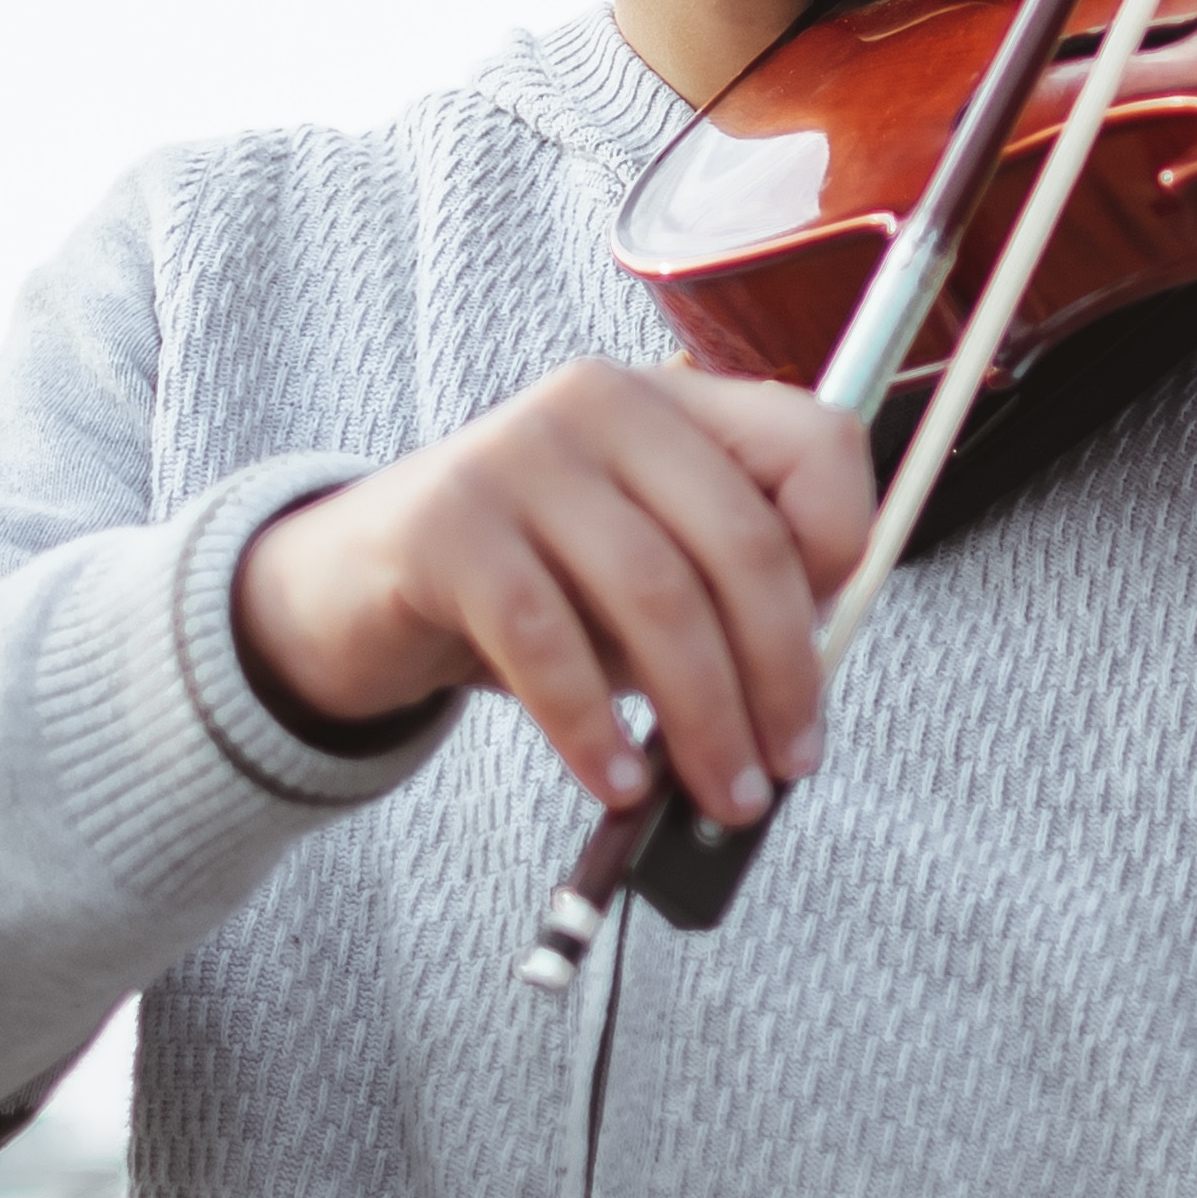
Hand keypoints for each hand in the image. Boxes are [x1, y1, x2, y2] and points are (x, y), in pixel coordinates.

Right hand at [232, 362, 871, 821]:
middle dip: (780, 670)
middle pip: (742, 540)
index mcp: (679, 403)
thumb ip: (723, 606)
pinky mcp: (447, 523)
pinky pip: (547, 638)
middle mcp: (607, 404)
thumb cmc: (531, 586)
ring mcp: (522, 453)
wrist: (353, 587)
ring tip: (719, 794)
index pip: (815, 444)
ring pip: (655, 595)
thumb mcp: (643, 575)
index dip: (843, 550)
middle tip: (788, 765)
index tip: (830, 650)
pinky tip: (616, 784)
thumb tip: (799, 705)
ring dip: (702, 716)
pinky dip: (593, 725)